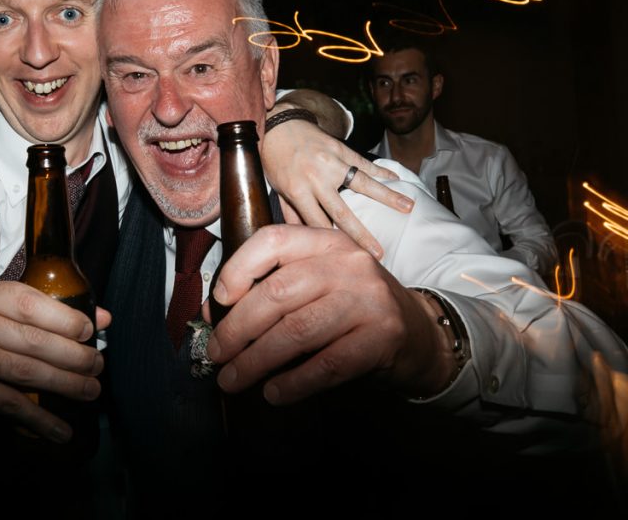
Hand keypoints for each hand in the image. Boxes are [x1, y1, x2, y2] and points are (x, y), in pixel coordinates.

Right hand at [0, 280, 106, 442]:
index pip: (29, 303)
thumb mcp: (2, 313)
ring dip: (64, 384)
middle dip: (73, 355)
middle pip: (32, 340)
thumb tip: (103, 319)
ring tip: (90, 390)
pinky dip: (40, 420)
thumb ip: (48, 312)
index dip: (64, 318)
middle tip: (97, 365)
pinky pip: (9, 403)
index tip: (91, 332)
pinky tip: (62, 430)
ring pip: (25, 371)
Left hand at [205, 225, 452, 403]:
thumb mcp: (317, 284)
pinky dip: (294, 382)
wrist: (420, 334)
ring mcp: (369, 300)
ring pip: (297, 330)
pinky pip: (327, 364)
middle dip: (238, 328)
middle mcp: (348, 264)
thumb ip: (271, 288)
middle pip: (278, 292)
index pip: (273, 241)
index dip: (238, 269)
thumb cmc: (352, 309)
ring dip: (256, 361)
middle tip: (215, 354)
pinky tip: (274, 393)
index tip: (218, 302)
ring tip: (232, 380)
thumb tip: (216, 311)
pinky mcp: (383, 338)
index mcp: (325, 243)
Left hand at [261, 114, 412, 258]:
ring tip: (408, 207)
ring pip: (362, 182)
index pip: (318, 223)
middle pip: (342, 211)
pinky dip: (382, 171)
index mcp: (298, 191)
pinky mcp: (340, 148)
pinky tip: (398, 179)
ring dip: (387, 196)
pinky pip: (364, 162)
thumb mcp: (279, 189)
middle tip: (379, 252)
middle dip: (361, 234)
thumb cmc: (276, 161)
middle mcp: (316, 177)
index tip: (349, 257)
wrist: (278, 125)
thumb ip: (294, 214)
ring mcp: (331, 162)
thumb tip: (307, 240)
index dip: (334, 241)